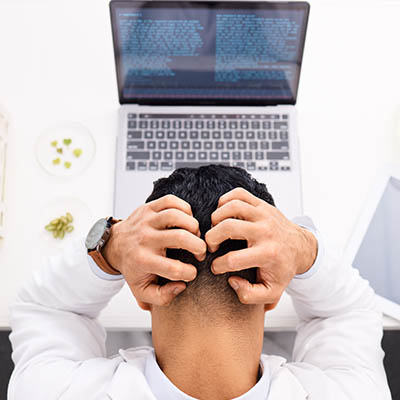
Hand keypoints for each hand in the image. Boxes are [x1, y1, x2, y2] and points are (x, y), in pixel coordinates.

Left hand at [103, 195, 206, 309]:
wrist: (115, 245)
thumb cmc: (133, 268)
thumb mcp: (142, 291)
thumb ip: (163, 297)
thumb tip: (181, 285)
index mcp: (143, 261)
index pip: (176, 269)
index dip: (190, 273)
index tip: (191, 273)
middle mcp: (145, 239)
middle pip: (181, 238)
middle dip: (199, 247)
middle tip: (201, 253)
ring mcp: (147, 220)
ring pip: (177, 216)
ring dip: (194, 226)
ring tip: (195, 235)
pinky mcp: (148, 207)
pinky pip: (171, 201)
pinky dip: (185, 208)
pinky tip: (187, 219)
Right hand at [205, 188, 316, 305]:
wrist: (300, 247)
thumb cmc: (282, 268)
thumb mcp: (272, 292)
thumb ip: (250, 296)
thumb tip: (232, 280)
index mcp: (268, 253)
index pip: (232, 260)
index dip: (217, 266)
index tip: (216, 267)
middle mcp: (265, 231)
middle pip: (228, 228)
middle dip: (210, 239)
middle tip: (210, 247)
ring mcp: (263, 214)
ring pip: (231, 207)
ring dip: (216, 218)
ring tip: (215, 229)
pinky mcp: (261, 203)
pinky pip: (238, 194)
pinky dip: (225, 201)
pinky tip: (223, 214)